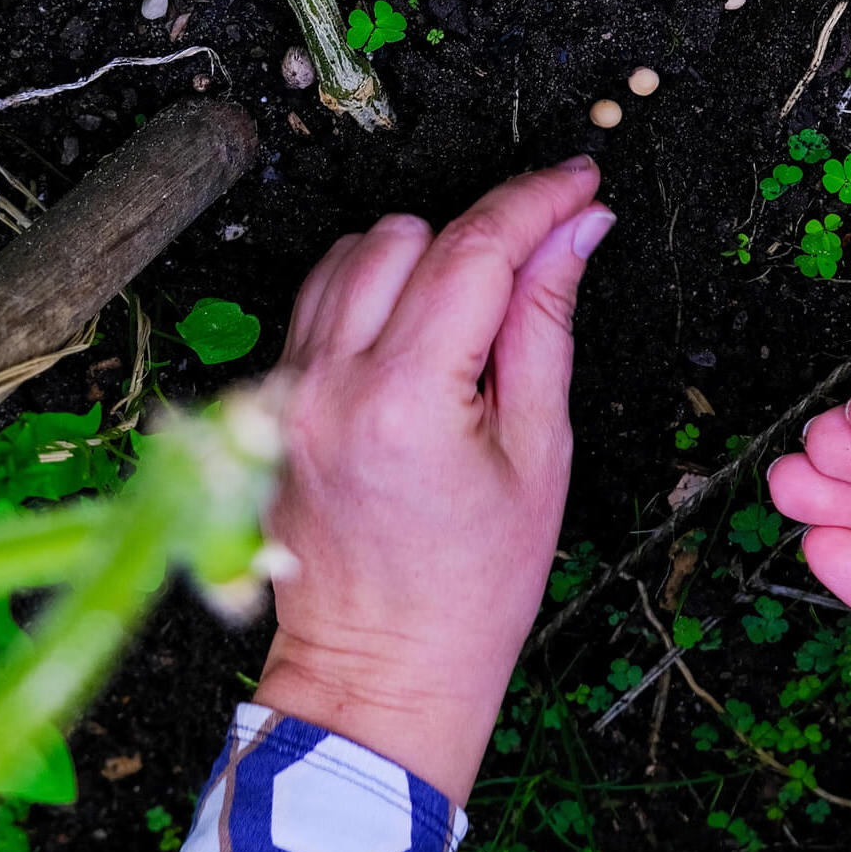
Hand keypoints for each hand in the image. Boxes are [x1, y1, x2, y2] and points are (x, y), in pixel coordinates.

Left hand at [249, 157, 611, 803]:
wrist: (380, 669)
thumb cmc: (469, 589)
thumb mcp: (539, 454)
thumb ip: (546, 325)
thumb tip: (574, 232)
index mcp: (404, 400)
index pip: (473, 251)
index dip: (536, 200)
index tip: (580, 182)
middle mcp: (329, 384)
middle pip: (409, 234)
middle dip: (481, 235)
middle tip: (538, 268)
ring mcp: (287, 392)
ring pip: (353, 252)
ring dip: (421, 257)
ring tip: (472, 316)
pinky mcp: (270, 402)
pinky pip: (317, 298)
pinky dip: (371, 290)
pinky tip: (415, 332)